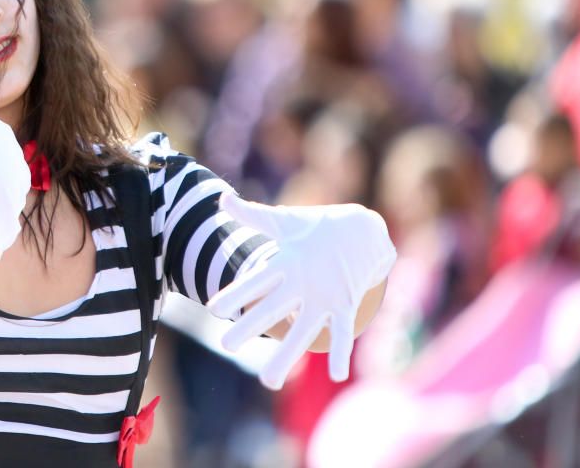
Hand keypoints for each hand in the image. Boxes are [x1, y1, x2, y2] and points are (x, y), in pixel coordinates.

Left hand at [207, 193, 395, 388]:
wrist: (364, 228)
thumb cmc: (316, 227)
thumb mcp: (284, 221)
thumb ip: (252, 215)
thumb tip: (222, 197)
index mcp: (286, 261)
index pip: (256, 280)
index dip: (236, 294)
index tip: (214, 309)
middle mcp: (303, 281)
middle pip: (273, 308)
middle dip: (250, 326)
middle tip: (226, 344)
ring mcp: (326, 296)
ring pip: (304, 331)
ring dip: (286, 356)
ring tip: (268, 382)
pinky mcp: (346, 305)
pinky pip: (344, 333)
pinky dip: (340, 353)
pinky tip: (336, 375)